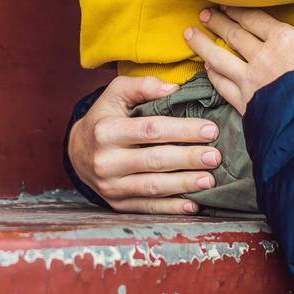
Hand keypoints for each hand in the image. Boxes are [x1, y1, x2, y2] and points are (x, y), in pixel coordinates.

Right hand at [67, 75, 221, 213]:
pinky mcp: (116, 204)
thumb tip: (174, 89)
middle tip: (215, 156)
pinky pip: (147, 208)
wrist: (78, 151)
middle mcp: (105, 161)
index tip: (209, 130)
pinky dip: (171, 208)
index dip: (182, 130)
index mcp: (106, 131)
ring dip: (184, 184)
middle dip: (188, 158)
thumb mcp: (116, 93)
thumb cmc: (105, 116)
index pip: (150, 130)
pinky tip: (193, 204)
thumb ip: (143, 85)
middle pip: (154, 160)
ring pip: (153, 187)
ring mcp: (110, 186)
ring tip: (209, 179)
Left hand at [186, 8, 293, 114]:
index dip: (237, 9)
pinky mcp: (244, 103)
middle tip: (204, 13)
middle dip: (217, 21)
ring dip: (203, 44)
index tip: (225, 3)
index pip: (254, 19)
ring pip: (219, 57)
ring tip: (190, 33)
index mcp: (285, 40)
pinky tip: (205, 69)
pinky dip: (211, 74)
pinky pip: (221, 85)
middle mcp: (262, 57)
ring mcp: (250, 80)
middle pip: (233, 34)